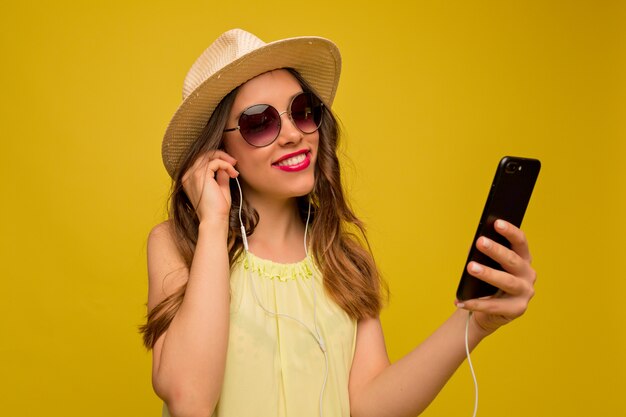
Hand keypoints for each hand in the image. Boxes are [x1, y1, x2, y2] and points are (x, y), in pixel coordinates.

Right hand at [181, 150, 238, 223]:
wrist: (214, 220)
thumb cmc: (217, 209)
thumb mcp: (220, 188)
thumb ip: (220, 176)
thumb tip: (225, 166)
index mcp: (190, 179)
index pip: (201, 160)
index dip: (216, 158)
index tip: (230, 165)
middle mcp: (188, 175)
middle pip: (203, 154)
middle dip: (221, 155)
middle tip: (234, 162)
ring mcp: (192, 175)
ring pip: (208, 155)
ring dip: (224, 159)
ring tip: (234, 168)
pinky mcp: (200, 176)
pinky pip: (215, 162)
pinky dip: (226, 165)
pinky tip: (233, 174)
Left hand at [455, 219, 535, 334]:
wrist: (488, 312)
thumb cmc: (487, 283)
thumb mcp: (486, 266)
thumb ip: (483, 256)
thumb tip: (474, 246)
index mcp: (523, 259)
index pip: (520, 242)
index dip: (510, 232)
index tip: (497, 222)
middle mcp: (528, 274)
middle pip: (513, 260)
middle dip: (496, 250)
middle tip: (480, 241)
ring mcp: (525, 293)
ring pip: (507, 282)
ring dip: (488, 273)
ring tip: (470, 267)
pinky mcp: (517, 309)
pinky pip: (494, 306)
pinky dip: (476, 303)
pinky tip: (461, 300)